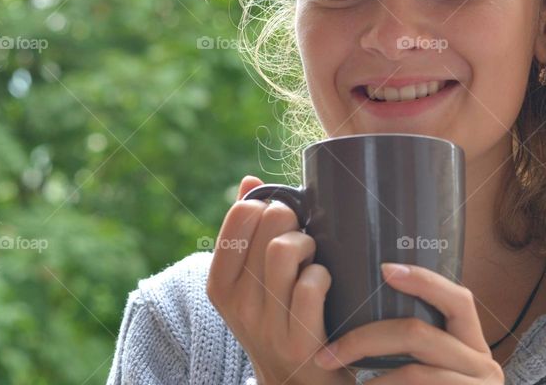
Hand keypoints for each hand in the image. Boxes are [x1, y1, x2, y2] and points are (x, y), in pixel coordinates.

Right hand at [205, 175, 353, 384]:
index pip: (240, 214)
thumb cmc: (280, 318)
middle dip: (294, 219)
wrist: (297, 384)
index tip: (279, 220)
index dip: (268, 205)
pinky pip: (311, 284)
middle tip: (303, 236)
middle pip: (269, 224)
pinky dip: (323, 275)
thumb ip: (247, 233)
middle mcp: (238, 305)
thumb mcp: (252, 283)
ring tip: (314, 257)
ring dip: (310, 244)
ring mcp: (267, 325)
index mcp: (221, 284)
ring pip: (287, 250)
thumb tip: (250, 181)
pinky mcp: (299, 342)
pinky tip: (324, 284)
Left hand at [312, 263, 503, 383]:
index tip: (385, 269)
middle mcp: (484, 366)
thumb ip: (415, 348)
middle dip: (364, 338)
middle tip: (325, 356)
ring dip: (369, 381)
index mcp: (473, 346)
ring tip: (342, 382)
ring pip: (414, 373)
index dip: (423, 280)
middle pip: (420, 333)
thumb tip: (372, 300)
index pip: (458, 299)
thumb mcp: (432, 373)